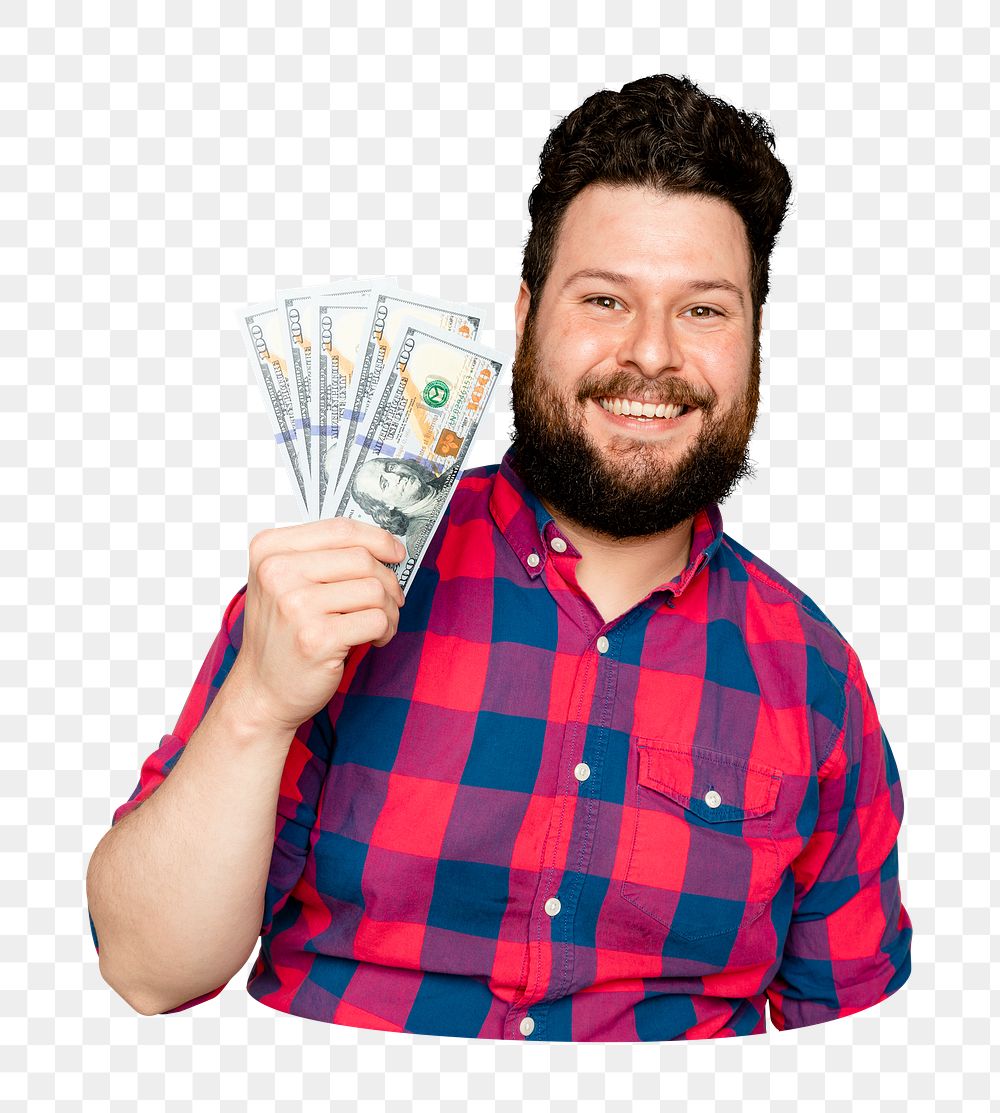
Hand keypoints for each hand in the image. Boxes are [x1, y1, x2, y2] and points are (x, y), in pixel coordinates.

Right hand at [224, 517, 405, 733]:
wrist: (262, 691)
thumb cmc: (283, 635)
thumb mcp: (287, 583)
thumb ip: (323, 556)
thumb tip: (385, 545)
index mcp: (270, 550)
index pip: (340, 528)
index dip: (378, 538)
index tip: (396, 552)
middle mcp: (277, 573)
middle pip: (362, 558)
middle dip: (387, 581)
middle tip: (390, 601)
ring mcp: (295, 606)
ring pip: (374, 589)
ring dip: (388, 610)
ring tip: (378, 625)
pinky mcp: (317, 638)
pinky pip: (377, 620)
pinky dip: (386, 631)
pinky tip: (372, 641)